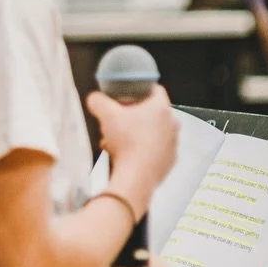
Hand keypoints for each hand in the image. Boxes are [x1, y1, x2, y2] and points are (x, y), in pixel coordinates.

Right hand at [86, 85, 178, 212]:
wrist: (136, 177)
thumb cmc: (127, 143)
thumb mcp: (105, 115)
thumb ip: (98, 101)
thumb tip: (94, 98)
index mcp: (161, 108)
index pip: (155, 89)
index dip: (138, 90)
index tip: (127, 96)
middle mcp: (172, 124)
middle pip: (152, 112)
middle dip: (133, 116)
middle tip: (118, 121)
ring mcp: (172, 144)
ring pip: (152, 132)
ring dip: (136, 134)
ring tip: (117, 142)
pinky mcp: (169, 161)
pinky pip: (154, 150)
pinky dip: (142, 151)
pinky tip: (126, 155)